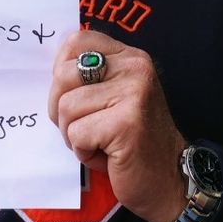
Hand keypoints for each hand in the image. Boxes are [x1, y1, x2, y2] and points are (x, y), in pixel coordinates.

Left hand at [47, 30, 187, 221]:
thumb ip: (90, 76)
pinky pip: (77, 133)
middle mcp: (135, 67)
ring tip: (100, 143)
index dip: (61, 72)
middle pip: (62, 75)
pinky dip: (84, 151)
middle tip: (85, 128)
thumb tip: (53, 69)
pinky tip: (107, 155)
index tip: (75, 96)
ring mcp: (133, 93)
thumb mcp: (115, 96)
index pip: (76, 42)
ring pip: (66, 108)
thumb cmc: (132, 141)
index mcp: (130, 57)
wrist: (169, 179)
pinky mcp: (126, 123)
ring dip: (74, 135)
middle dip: (62, 109)